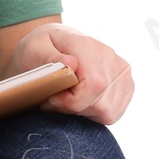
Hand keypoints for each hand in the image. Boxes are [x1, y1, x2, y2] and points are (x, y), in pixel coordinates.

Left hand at [13, 23, 133, 124]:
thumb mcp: (32, 49)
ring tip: (65, 98)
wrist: (51, 45)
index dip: (72, 101)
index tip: (52, 98)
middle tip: (54, 99)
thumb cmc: (38, 48)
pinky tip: (78, 101)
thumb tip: (71, 64)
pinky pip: (112, 114)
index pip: (95, 85)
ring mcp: (122, 73)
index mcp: (89, 46)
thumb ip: (49, 57)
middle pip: (101, 104)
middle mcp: (111, 58)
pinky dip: (92, 114)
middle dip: (73, 109)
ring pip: (108, 112)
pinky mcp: (125, 86)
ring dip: (82, 112)